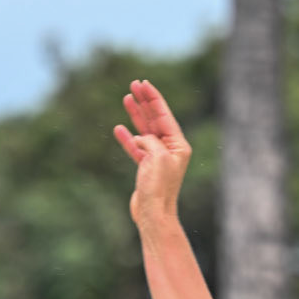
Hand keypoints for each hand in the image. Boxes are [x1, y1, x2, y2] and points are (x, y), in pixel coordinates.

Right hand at [113, 79, 192, 226]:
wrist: (153, 214)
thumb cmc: (158, 187)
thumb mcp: (157, 157)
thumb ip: (150, 140)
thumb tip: (140, 138)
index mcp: (179, 145)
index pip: (164, 115)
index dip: (154, 98)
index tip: (144, 84)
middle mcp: (170, 150)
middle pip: (156, 119)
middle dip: (145, 102)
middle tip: (134, 85)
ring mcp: (158, 159)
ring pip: (145, 131)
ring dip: (136, 115)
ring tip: (127, 98)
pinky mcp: (146, 169)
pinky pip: (136, 148)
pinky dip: (128, 138)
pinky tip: (119, 128)